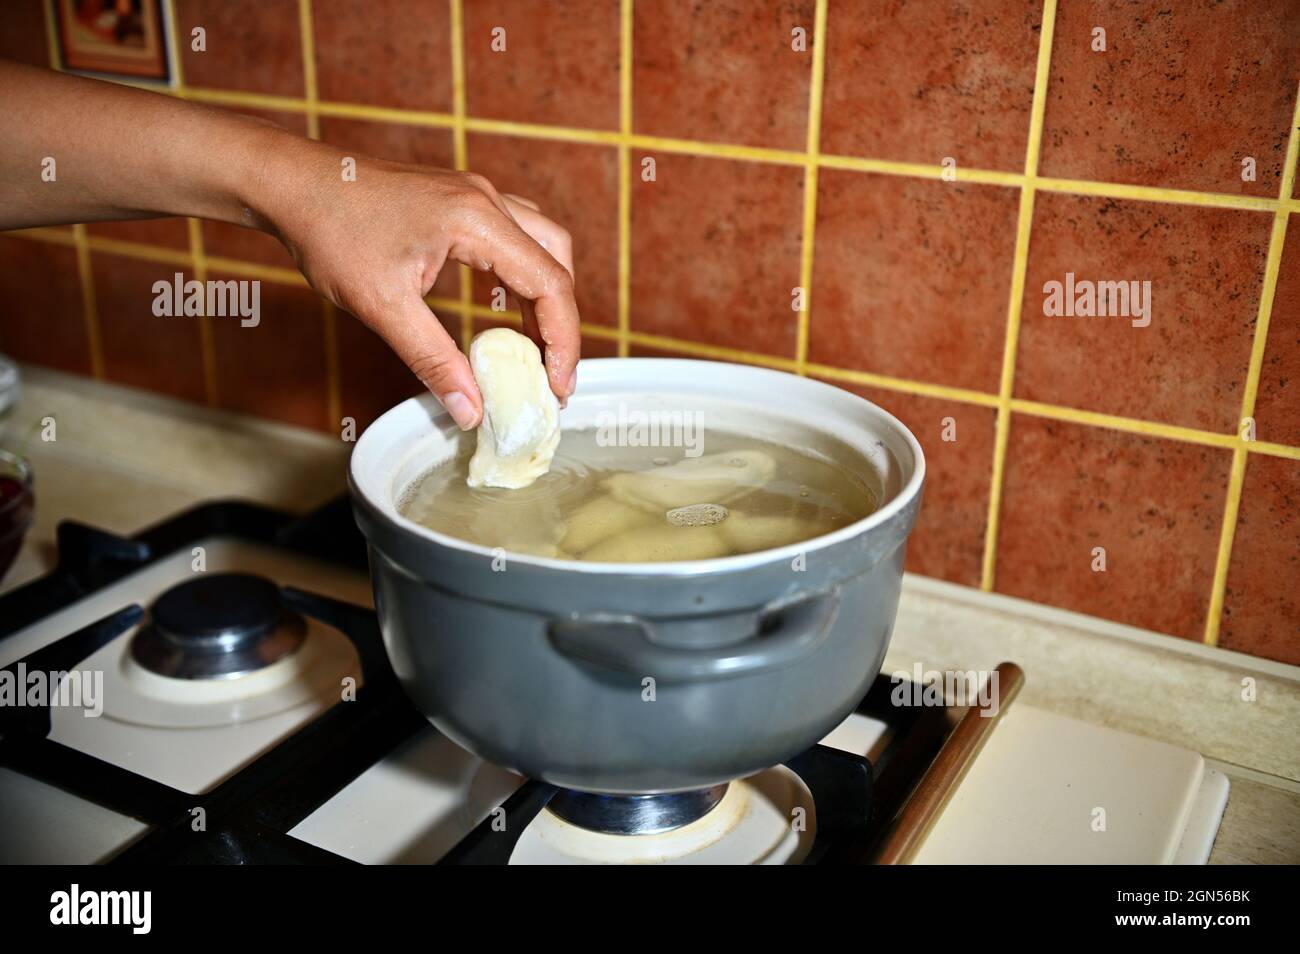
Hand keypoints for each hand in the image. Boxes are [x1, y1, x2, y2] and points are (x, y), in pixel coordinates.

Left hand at [259, 141, 579, 429]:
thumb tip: (470, 411)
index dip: (563, 340)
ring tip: (535, 350)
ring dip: (546, 298)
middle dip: (562, 322)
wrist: (291, 184)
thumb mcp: (382, 306)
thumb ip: (433, 360)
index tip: (558, 386)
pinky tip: (507, 314)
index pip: (550, 283)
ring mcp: (475, 196)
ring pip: (542, 246)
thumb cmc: (329, 232)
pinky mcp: (460, 202)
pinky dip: (523, 279)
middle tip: (551, 373)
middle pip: (557, 261)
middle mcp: (485, 201)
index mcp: (476, 220)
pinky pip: (515, 238)